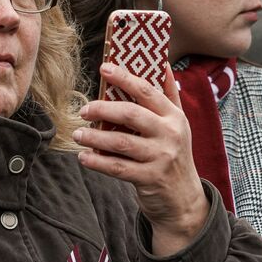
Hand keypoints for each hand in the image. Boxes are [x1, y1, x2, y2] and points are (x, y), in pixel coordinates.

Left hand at [76, 64, 209, 256]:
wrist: (183, 199)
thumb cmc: (174, 154)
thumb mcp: (178, 124)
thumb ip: (168, 94)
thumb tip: (160, 62)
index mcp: (174, 116)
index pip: (147, 91)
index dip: (125, 78)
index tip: (104, 68)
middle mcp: (170, 134)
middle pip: (131, 114)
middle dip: (103, 109)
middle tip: (84, 110)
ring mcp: (161, 157)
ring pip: (121, 142)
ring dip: (94, 137)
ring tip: (77, 134)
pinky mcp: (149, 178)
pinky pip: (117, 168)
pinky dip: (97, 161)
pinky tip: (83, 156)